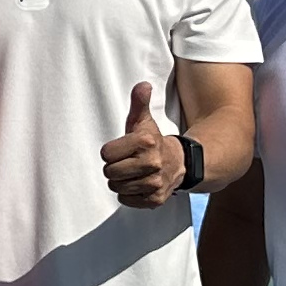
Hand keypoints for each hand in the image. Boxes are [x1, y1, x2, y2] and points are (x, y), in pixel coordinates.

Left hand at [101, 81, 184, 209]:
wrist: (180, 163)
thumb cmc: (152, 142)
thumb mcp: (143, 121)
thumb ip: (139, 103)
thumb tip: (142, 86)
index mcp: (145, 142)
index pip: (106, 153)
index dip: (111, 152)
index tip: (122, 150)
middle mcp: (151, 163)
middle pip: (110, 172)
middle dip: (114, 168)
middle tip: (127, 163)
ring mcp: (154, 182)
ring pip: (116, 187)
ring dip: (121, 182)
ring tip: (133, 174)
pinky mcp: (155, 199)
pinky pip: (126, 200)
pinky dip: (128, 195)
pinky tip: (138, 184)